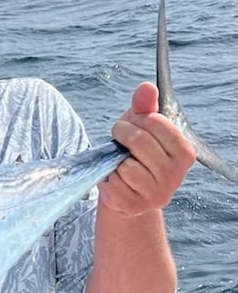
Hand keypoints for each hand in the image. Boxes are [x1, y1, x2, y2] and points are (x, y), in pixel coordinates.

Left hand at [99, 82, 194, 215]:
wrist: (125, 191)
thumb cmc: (135, 153)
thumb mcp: (141, 126)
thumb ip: (145, 107)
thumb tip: (146, 87)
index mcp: (184, 152)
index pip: (155, 122)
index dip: (135, 119)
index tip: (132, 124)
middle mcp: (175, 175)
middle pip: (138, 140)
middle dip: (121, 134)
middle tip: (119, 139)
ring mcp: (155, 193)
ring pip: (125, 164)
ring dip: (115, 159)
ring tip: (120, 162)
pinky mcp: (133, 205)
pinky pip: (113, 181)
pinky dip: (108, 176)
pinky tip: (115, 179)